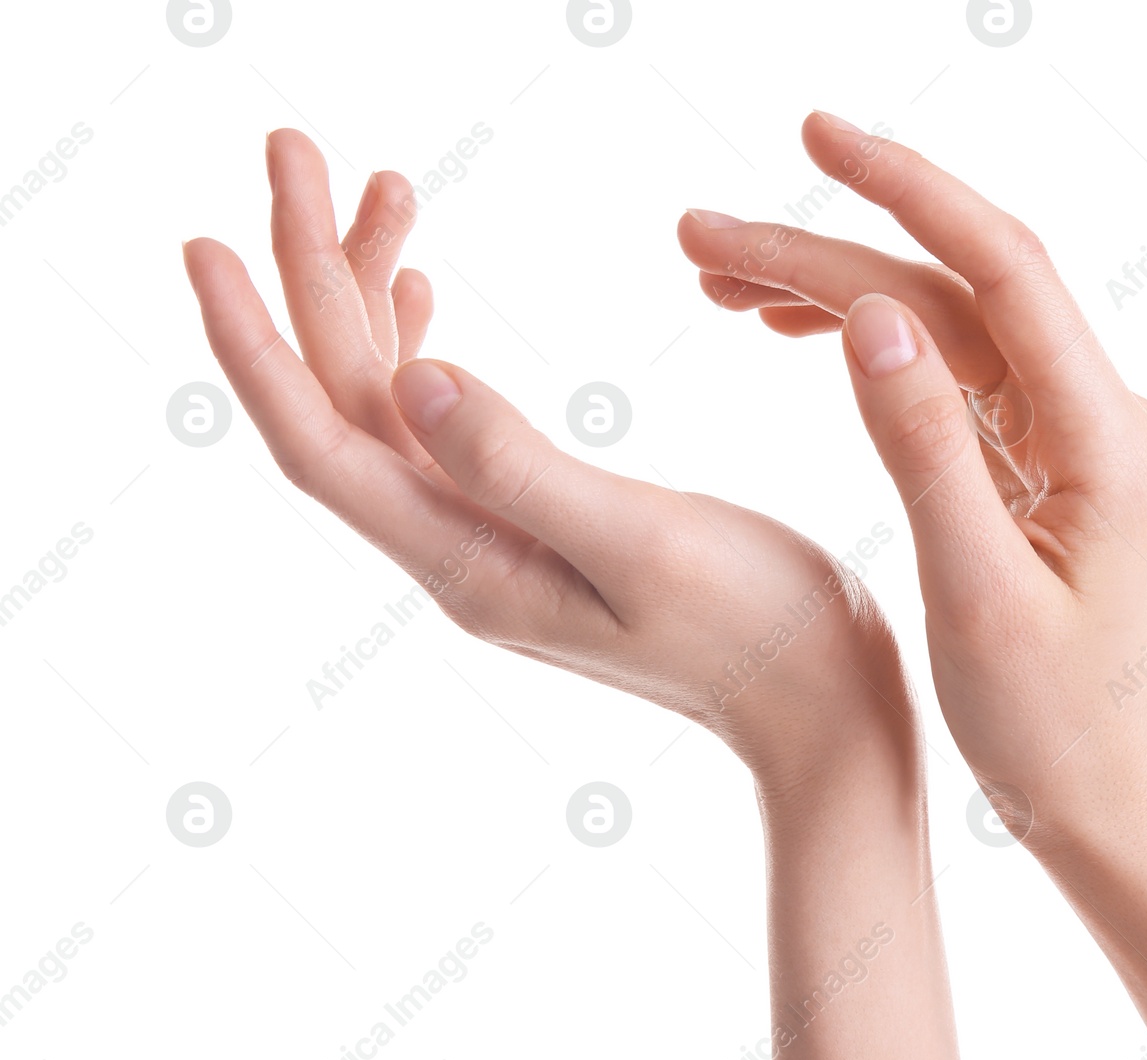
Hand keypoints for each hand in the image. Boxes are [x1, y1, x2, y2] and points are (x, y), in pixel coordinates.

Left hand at [184, 129, 911, 781]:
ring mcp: (495, 535)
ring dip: (368, 293)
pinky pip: (442, 419)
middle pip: (346, 400)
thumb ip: (524, 469)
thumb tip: (414, 377)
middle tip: (295, 146)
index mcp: (469, 561)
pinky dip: (420, 341)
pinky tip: (421, 291)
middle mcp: (460, 548)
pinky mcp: (537, 520)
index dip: (254, 344)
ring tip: (378, 187)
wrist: (819, 705)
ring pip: (392, 400)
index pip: (321, 444)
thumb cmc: (758, 633)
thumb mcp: (644, 543)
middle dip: (310, 272)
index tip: (206, 238)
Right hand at [680, 112, 1146, 842]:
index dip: (907, 190)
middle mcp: (1094, 416)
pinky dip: (866, 350)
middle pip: (948, 292)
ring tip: (717, 282)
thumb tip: (871, 311)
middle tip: (698, 235)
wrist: (1101, 796)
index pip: (1001, 269)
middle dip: (823, 250)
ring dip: (832, 293)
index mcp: (1103, 438)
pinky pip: (944, 378)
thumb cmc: (1050, 724)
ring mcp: (1064, 436)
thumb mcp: (976, 592)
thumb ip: (926, 446)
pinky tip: (792, 330)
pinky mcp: (1034, 463)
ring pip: (938, 328)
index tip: (814, 139)